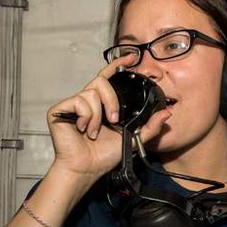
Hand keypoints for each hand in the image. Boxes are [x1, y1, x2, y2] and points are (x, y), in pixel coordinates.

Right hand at [46, 57, 170, 181]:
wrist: (86, 168)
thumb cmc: (104, 155)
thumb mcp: (132, 138)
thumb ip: (149, 126)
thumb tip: (166, 113)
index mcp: (101, 104)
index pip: (108, 77)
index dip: (118, 65)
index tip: (131, 58)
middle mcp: (87, 100)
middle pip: (101, 82)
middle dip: (112, 100)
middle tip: (114, 120)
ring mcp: (72, 104)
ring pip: (91, 93)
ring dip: (98, 115)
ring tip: (96, 131)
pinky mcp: (60, 109)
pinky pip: (79, 101)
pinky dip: (86, 116)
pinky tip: (84, 129)